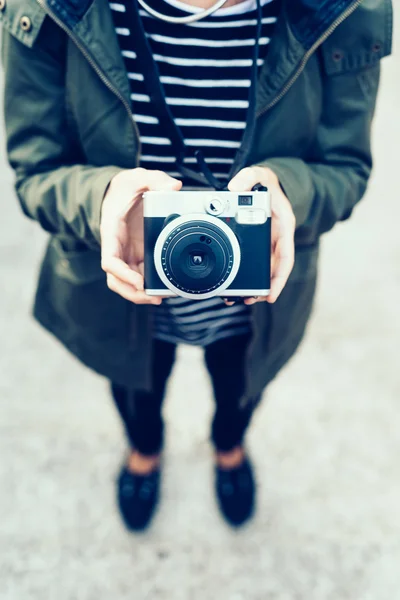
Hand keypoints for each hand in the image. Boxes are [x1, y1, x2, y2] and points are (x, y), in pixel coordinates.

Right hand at [100, 168, 181, 303]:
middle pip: (117, 280)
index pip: (110, 261)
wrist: (122, 192)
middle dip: (133, 293)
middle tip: (155, 298)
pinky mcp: (137, 256)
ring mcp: (126, 254)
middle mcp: (117, 248)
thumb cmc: (125, 188)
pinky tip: (165, 288)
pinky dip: (150, 285)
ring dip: (141, 294)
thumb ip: (155, 179)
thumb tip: (174, 186)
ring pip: (127, 282)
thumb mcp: (137, 178)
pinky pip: (140, 276)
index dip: (123, 275)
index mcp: (112, 232)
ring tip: (162, 297)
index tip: (139, 282)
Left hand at [228, 165, 295, 304]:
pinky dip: (245, 274)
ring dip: (254, 285)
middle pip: (274, 269)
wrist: (263, 181)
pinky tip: (233, 285)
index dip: (279, 277)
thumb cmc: (264, 180)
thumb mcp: (258, 173)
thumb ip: (248, 177)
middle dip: (265, 288)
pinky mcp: (257, 244)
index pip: (285, 257)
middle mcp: (277, 238)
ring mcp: (268, 242)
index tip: (272, 294)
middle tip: (251, 301)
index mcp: (283, 226)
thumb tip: (234, 187)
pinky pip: (253, 262)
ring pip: (264, 269)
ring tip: (240, 299)